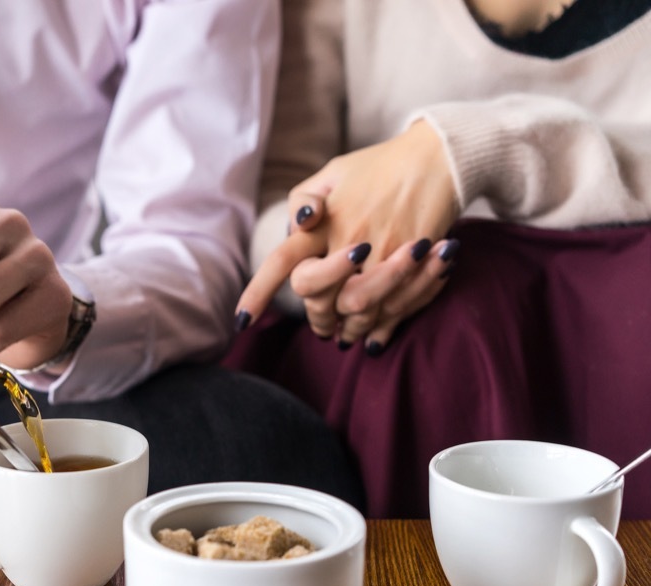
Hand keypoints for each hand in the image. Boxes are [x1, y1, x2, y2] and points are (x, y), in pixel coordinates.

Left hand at [236, 120, 460, 347]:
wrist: (438, 156)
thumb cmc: (377, 167)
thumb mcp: (331, 173)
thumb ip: (303, 201)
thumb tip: (296, 228)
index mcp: (322, 221)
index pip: (281, 261)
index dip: (258, 293)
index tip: (241, 321)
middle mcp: (347, 239)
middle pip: (318, 298)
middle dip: (317, 318)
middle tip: (322, 325)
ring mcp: (381, 252)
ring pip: (355, 311)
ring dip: (348, 329)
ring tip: (345, 335)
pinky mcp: (413, 261)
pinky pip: (392, 308)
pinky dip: (381, 328)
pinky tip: (374, 335)